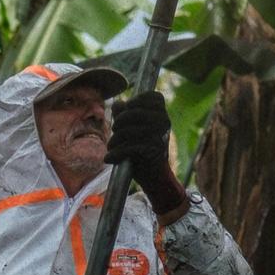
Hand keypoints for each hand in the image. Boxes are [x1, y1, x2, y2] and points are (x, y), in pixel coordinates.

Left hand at [106, 90, 188, 221]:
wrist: (155, 177)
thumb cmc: (143, 151)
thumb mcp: (134, 130)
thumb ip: (125, 114)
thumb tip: (118, 103)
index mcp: (163, 115)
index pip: (153, 96)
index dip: (136, 101)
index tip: (127, 112)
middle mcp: (165, 122)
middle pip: (134, 112)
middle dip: (119, 122)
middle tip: (115, 132)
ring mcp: (160, 136)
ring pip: (129, 130)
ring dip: (115, 140)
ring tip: (111, 147)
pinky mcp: (154, 151)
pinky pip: (130, 147)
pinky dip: (116, 153)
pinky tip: (110, 158)